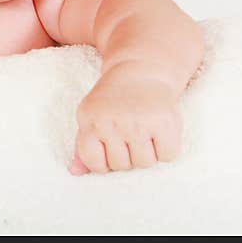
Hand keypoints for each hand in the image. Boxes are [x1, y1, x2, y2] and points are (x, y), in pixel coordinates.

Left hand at [68, 67, 182, 174]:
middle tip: (130, 134)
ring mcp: (137, 121)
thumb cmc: (113, 101)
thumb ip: (82, 146)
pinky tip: (159, 131)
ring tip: (144, 132)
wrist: (140, 70)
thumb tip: (74, 172)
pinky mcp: (163, 122)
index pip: (94, 163)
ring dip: (147, 154)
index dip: (104, 162)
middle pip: (121, 166)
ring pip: (144, 163)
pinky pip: (167, 156)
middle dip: (127, 156)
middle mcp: (111, 120)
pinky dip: (166, 150)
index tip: (110, 148)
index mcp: (89, 119)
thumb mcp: (92, 117)